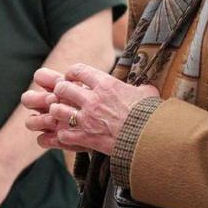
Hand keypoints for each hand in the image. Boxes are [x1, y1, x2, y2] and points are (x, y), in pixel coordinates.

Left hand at [22, 65, 157, 156]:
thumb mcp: (147, 94)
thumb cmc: (149, 115)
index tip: (72, 77)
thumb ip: (140, 88)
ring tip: (60, 112)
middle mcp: (93, 99)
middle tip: (62, 94)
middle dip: (60, 90)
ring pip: (58, 110)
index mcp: (106, 84)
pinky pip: (63, 135)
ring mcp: (87, 119)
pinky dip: (63, 135)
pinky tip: (67, 134)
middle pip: (63, 88)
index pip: (79, 70)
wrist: (149, 138)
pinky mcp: (86, 137)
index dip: (72, 72)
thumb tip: (144, 87)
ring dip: (57, 111)